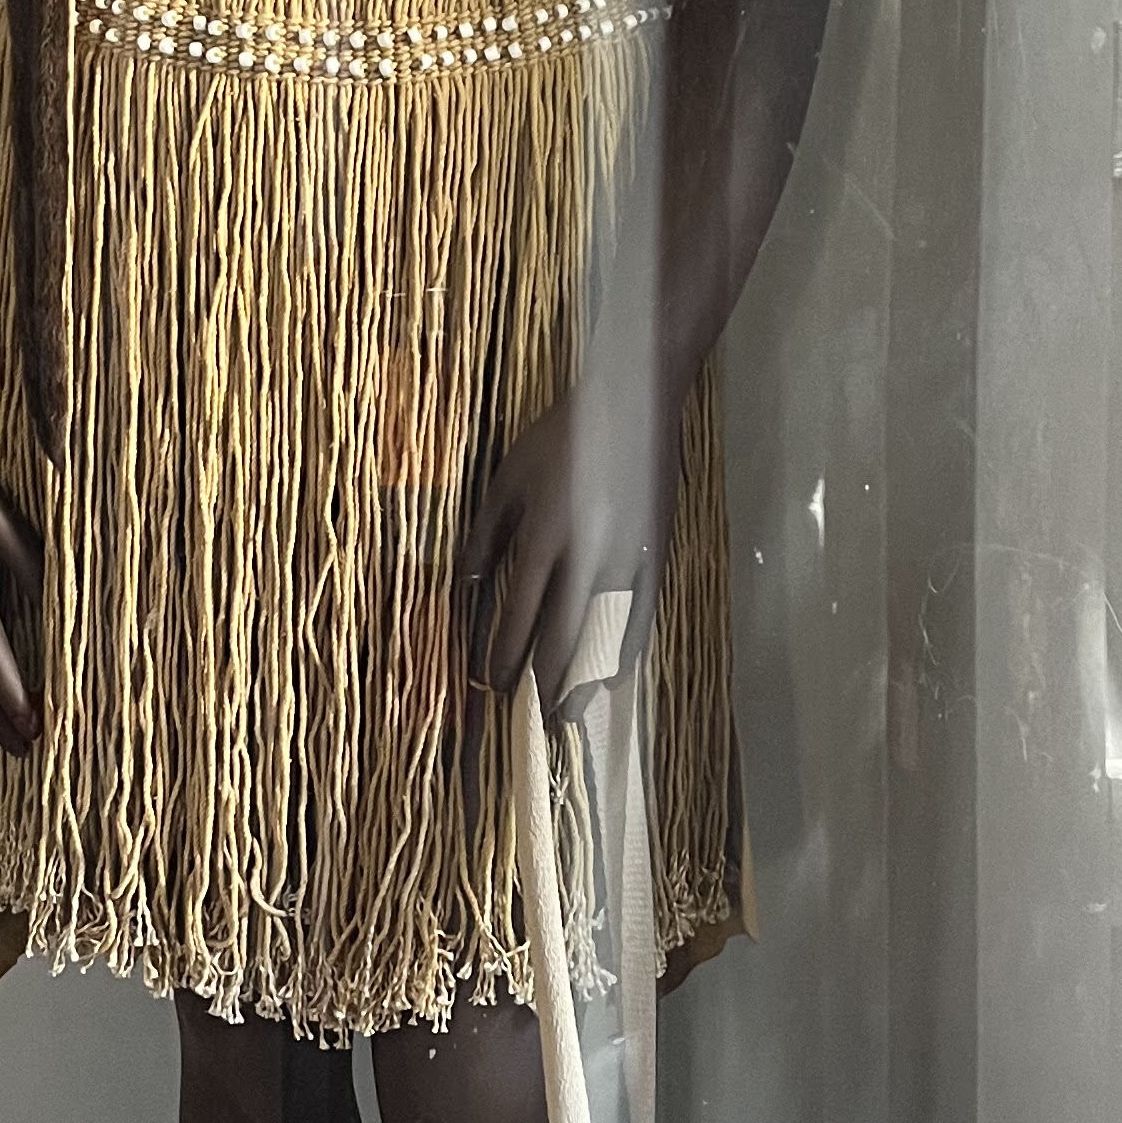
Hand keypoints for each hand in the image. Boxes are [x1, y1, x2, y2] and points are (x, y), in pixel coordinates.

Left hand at [459, 352, 681, 728]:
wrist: (634, 405)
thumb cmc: (559, 440)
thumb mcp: (505, 482)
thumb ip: (483, 540)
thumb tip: (464, 591)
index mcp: (544, 536)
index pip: (519, 616)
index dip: (503, 658)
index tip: (493, 686)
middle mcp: (588, 558)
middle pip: (562, 641)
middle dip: (542, 685)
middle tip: (528, 717)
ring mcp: (628, 562)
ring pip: (605, 642)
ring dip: (583, 683)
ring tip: (566, 715)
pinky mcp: (657, 559)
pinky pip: (642, 623)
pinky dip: (624, 657)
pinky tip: (610, 681)